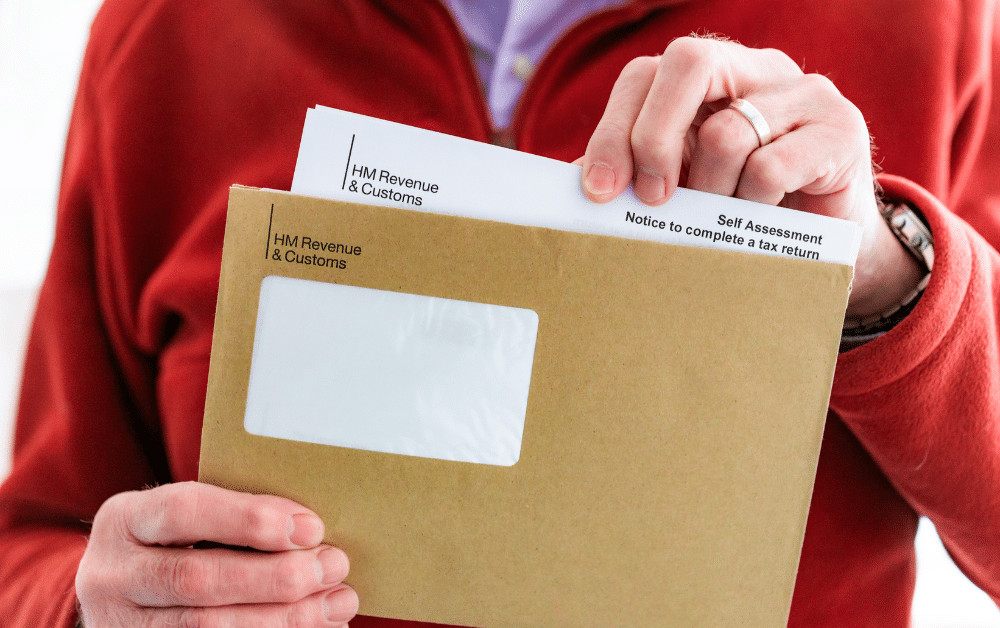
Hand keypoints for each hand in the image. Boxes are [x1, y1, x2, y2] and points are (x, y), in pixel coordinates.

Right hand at [75, 481, 357, 626]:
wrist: (123, 597)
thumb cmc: (175, 545)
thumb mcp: (185, 519)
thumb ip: (233, 516)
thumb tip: (310, 529)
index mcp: (123, 521)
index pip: (183, 511)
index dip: (250, 519)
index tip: (311, 527)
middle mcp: (111, 577)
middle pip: (199, 579)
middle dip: (277, 576)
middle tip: (334, 565)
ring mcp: (121, 627)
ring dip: (285, 619)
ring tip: (338, 602)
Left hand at [579, 36, 922, 316]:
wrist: (832, 243)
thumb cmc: (747, 209)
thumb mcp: (686, 185)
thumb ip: (637, 173)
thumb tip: (577, 181)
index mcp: (713, 76)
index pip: (645, 73)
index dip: (613, 129)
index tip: (598, 190)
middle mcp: (760, 69)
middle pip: (688, 63)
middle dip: (652, 138)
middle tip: (652, 198)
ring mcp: (806, 93)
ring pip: (726, 131)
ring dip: (711, 192)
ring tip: (723, 217)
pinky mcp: (842, 130)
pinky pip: (770, 167)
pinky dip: (752, 204)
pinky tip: (763, 216)